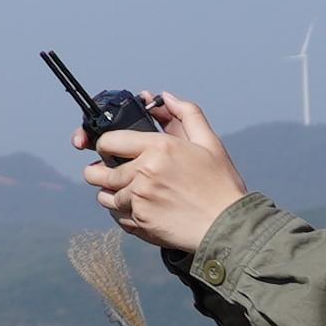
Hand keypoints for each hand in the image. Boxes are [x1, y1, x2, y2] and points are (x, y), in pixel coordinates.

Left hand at [78, 92, 246, 255]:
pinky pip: (116, 216)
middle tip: (114, 172)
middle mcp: (144, 174)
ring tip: (129, 191)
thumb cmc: (220, 186)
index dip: (106, 144)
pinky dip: (122, 212)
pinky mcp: (140, 223)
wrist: (228, 227)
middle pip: (97, 172)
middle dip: (102, 170)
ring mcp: (139, 200)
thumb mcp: (209, 143)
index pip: (107, 141)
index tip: (111, 150)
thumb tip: (165, 98)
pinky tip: (140, 208)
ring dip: (112, 193)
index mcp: (159, 149)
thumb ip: (187, 114)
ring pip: (104, 195)